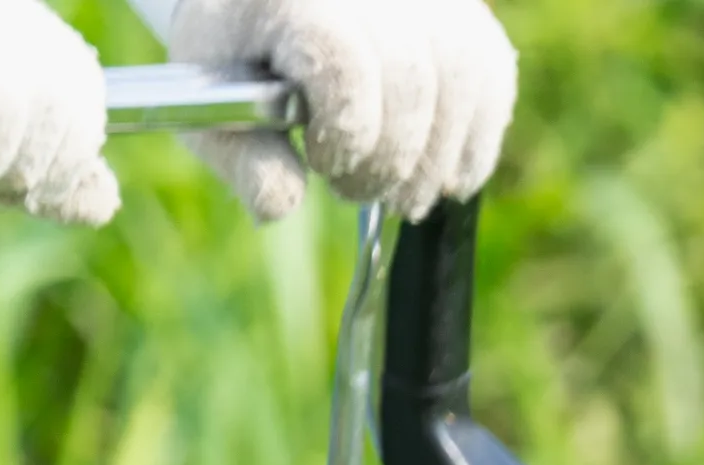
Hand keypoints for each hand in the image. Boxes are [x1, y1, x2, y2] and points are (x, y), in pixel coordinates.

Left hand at [164, 0, 509, 221]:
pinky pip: (490, 77)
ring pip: (460, 81)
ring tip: (402, 195)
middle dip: (391, 159)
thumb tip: (279, 205)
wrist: (268, 8)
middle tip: (358, 192)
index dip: (346, 133)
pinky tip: (444, 175)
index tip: (323, 163)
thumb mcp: (213, 107)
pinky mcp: (461, 12)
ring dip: (436, 160)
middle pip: (410, 81)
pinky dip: (473, 139)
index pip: (344, 66)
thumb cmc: (237, 60)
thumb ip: (243, 159)